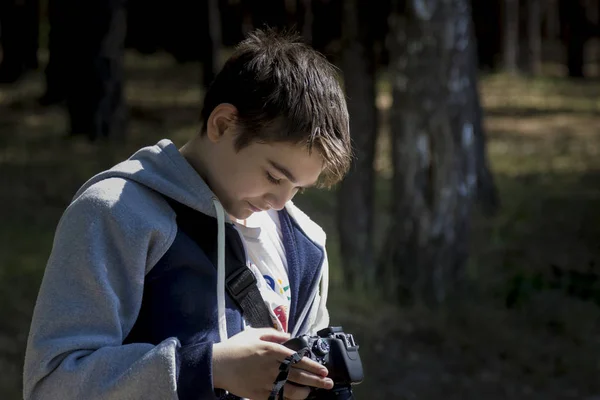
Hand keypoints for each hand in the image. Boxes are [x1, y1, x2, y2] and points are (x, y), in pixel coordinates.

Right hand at [212, 328, 333, 398]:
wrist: (217, 365)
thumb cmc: (236, 347)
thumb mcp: (254, 333)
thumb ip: (274, 334)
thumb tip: (290, 335)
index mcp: (271, 351)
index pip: (298, 359)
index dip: (313, 365)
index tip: (323, 370)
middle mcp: (271, 367)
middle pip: (298, 375)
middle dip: (316, 380)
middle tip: (328, 383)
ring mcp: (265, 382)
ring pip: (291, 390)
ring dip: (304, 392)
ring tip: (311, 391)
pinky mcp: (259, 394)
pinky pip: (277, 398)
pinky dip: (288, 399)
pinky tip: (295, 398)